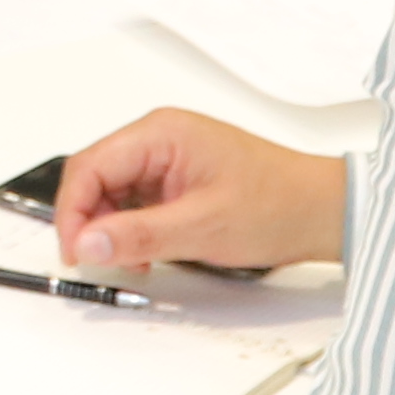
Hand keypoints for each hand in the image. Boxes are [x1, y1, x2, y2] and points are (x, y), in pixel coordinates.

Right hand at [49, 105, 351, 277]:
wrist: (321, 211)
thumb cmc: (277, 205)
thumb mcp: (202, 226)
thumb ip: (139, 234)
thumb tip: (88, 241)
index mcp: (161, 133)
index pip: (90, 167)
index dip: (73, 212)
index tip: (76, 252)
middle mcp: (160, 139)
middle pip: (96, 178)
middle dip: (90, 222)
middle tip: (97, 261)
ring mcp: (168, 159)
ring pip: (113, 193)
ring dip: (112, 229)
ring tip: (132, 260)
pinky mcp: (177, 180)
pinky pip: (136, 203)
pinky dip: (132, 230)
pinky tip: (146, 252)